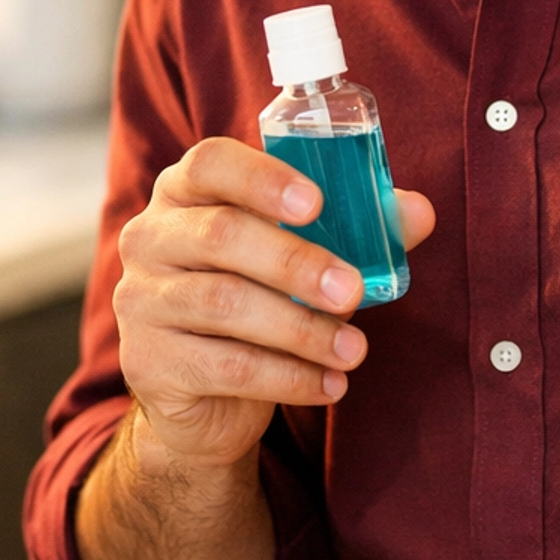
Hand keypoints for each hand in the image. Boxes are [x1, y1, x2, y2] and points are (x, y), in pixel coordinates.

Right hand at [113, 136, 434, 470]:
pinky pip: (226, 367)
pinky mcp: (147, 363)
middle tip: (352, 290)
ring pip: (226, 305)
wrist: (203, 395)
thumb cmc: (259, 298)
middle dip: (296, 262)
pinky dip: (288, 378)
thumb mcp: (303, 256)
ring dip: (302, 330)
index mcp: (185, 193)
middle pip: (222, 235)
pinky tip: (330, 385)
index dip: (263, 178)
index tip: (317, 203)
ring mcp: (141, 302)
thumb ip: (358, 229)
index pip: (210, 164)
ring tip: (354, 349)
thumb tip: (418, 213)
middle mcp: (151, 238)